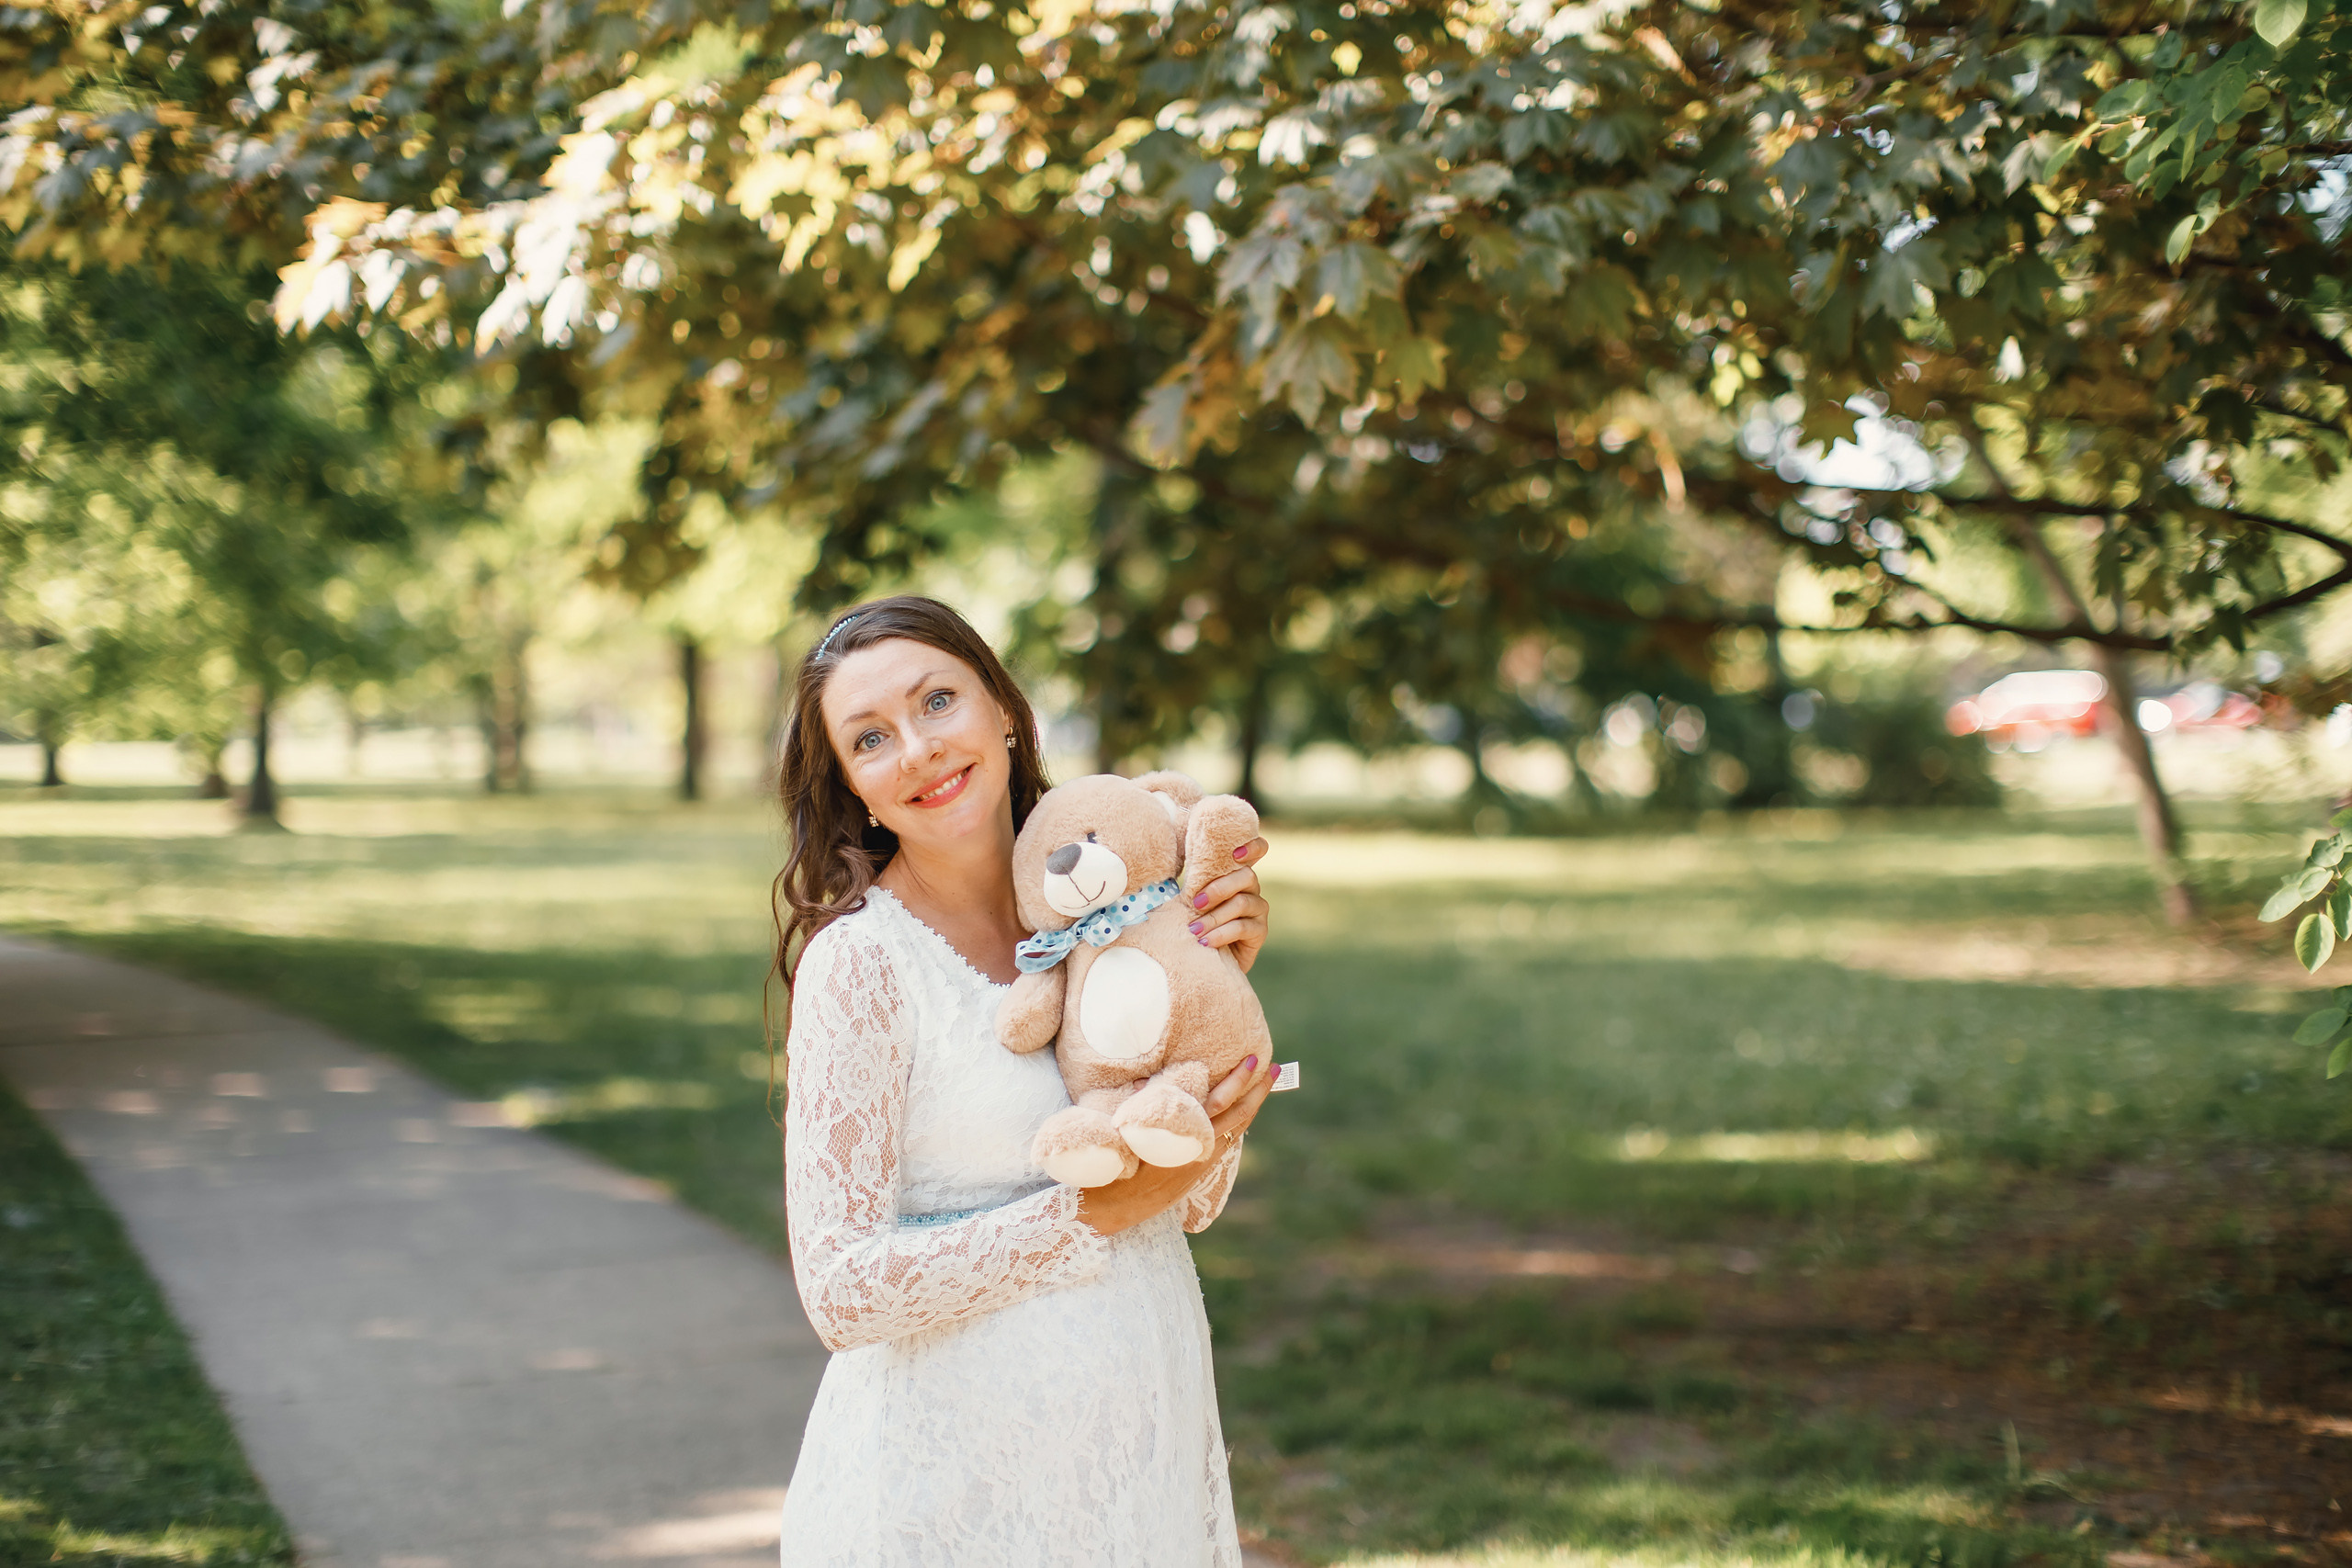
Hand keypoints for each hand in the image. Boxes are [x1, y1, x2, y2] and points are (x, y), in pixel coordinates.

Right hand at [1077, 1055, 1275, 1236]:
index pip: (1219, 1103)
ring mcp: (1204, 1157)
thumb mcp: (1128, 1132)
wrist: (1121, 1205)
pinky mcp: (1203, 1166)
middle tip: (1270, 1064)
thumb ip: (1140, 1105)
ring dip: (1253, 1103)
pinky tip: (1244, 1108)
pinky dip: (1240, 1119)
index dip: (1237, 1082)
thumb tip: (1142, 1081)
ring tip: (1266, 1081)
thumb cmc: (1120, 1163)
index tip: (1251, 1060)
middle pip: (1237, 1113)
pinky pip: (1229, 1138)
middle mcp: (1200, 1146)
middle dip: (1256, 1089)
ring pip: (1238, 1127)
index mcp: (1184, 1134)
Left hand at [1187, 835, 1269, 972]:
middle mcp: (1251, 889)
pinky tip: (1206, 942)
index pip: (1258, 851)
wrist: (1210, 959)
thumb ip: (1193, 887)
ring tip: (1194, 930)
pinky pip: (1243, 927)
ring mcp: (1259, 909)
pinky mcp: (1260, 931)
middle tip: (1196, 904)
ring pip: (1242, 903)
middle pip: (1246, 876)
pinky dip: (1221, 933)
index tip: (1236, 854)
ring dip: (1214, 917)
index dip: (1253, 847)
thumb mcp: (1194, 903)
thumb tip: (1166, 878)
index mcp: (1236, 876)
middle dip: (1219, 888)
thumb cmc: (1199, 924)